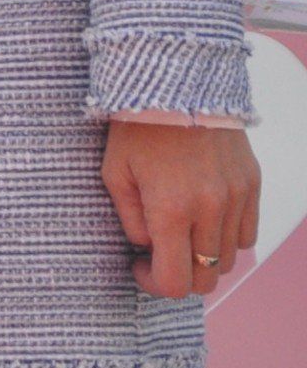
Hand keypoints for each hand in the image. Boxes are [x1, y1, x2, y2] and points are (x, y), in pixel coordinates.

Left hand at [103, 121, 262, 298]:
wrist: (177, 84)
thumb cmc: (136, 127)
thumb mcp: (114, 173)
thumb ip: (130, 220)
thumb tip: (148, 247)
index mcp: (172, 210)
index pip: (175, 281)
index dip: (153, 284)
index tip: (139, 267)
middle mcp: (211, 210)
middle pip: (207, 277)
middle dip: (180, 275)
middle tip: (159, 254)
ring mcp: (237, 199)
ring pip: (230, 258)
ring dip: (204, 256)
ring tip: (181, 231)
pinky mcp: (252, 185)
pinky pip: (247, 233)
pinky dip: (226, 237)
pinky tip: (204, 217)